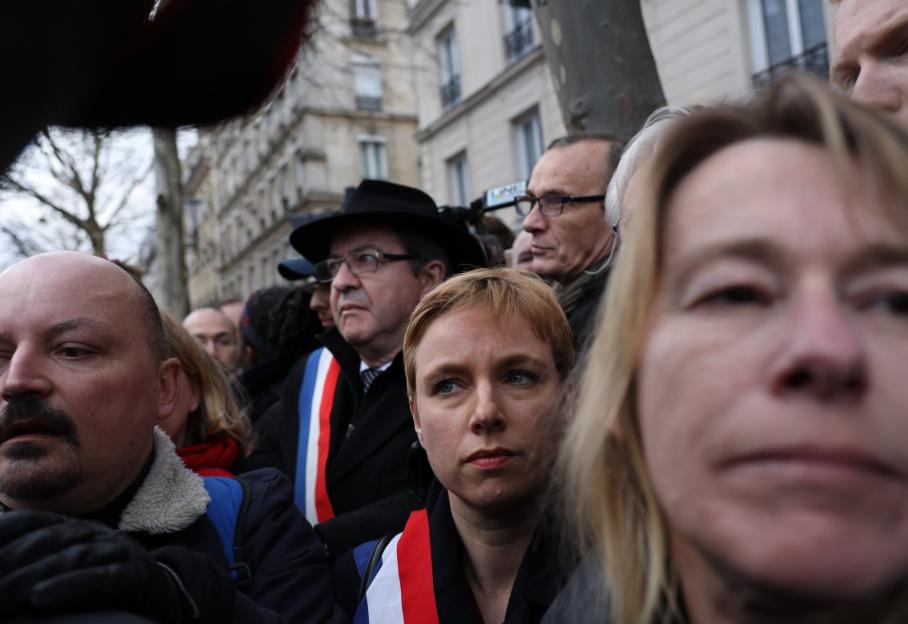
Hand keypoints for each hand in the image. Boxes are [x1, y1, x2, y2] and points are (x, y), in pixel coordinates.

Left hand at [0, 511, 182, 621]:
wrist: (165, 593)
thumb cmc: (104, 584)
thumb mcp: (68, 566)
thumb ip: (38, 562)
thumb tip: (3, 569)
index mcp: (73, 528)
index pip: (30, 522)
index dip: (4, 533)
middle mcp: (94, 533)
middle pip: (44, 541)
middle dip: (7, 563)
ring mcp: (118, 551)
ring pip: (69, 558)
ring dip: (28, 579)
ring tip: (0, 599)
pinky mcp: (137, 574)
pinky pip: (102, 578)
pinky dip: (70, 586)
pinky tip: (41, 598)